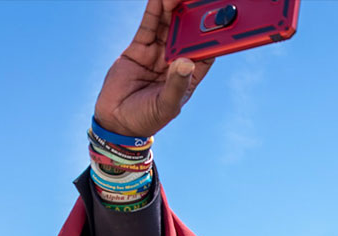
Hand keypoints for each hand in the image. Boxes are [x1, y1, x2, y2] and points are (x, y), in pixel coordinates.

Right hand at [94, 0, 214, 137]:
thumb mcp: (166, 105)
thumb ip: (176, 85)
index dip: (214, 36)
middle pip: (188, 33)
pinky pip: (149, 26)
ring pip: (169, 25)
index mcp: (189, 76)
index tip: (221, 19)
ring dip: (173, 8)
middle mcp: (175, 62)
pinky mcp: (139, 48)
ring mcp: (158, 53)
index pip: (206, 52)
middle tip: (197, 0)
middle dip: (193, 15)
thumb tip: (186, 62)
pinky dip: (154, 11)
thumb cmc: (146, 119)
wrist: (116, 121)